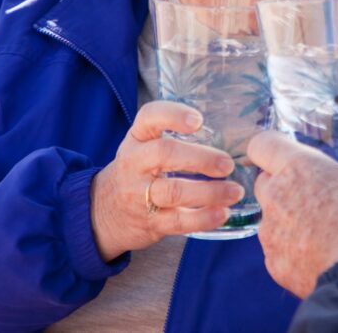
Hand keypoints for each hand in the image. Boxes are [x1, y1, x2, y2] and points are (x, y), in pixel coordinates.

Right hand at [90, 100, 244, 260]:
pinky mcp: (148, 222)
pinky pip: (177, 221)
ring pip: (173, 191)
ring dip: (209, 192)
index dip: (173, 115)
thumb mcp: (144, 146)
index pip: (148, 117)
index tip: (198, 120)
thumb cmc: (138, 171)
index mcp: (137, 139)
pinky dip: (203, 218)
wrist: (103, 212)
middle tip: (227, 164)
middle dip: (200, 157)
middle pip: (164, 153)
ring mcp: (138, 194)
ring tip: (234, 191)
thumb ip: (174, 137)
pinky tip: (223, 213)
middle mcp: (134, 163)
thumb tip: (230, 133)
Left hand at [249, 131, 337, 297]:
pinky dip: (293, 250)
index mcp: (296, 167)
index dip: (271, 146)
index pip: (262, 144)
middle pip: (263, 181)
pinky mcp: (274, 263)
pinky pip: (278, 250)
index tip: (285, 153)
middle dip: (282, 183)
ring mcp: (270, 232)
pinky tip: (318, 253)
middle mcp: (275, 196)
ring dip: (289, 219)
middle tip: (313, 192)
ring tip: (320, 227)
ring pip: (270, 218)